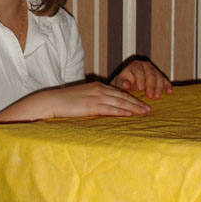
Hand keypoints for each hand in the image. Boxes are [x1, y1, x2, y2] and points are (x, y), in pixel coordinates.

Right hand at [34, 81, 151, 118]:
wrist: (52, 101)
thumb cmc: (64, 101)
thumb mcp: (82, 97)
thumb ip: (94, 100)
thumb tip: (101, 108)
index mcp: (97, 87)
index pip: (119, 92)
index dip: (131, 98)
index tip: (141, 104)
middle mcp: (99, 90)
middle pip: (123, 96)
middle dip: (137, 103)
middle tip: (148, 109)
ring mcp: (96, 97)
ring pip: (120, 102)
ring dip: (134, 108)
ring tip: (144, 112)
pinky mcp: (92, 106)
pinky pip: (110, 109)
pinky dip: (121, 111)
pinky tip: (130, 114)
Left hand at [111, 60, 171, 98]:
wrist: (127, 83)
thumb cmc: (122, 83)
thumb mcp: (119, 83)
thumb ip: (122, 83)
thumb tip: (126, 85)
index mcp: (135, 65)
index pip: (139, 71)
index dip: (140, 79)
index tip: (140, 89)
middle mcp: (146, 66)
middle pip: (150, 74)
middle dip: (151, 85)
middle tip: (150, 96)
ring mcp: (154, 70)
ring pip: (158, 77)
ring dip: (159, 87)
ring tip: (157, 96)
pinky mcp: (159, 76)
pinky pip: (164, 80)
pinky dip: (167, 86)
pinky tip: (170, 92)